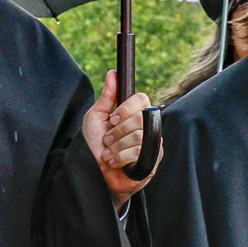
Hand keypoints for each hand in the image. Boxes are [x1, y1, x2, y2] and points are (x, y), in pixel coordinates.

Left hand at [84, 70, 157, 205]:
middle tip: (107, 140)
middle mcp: (148, 127)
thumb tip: (113, 73)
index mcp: (136, 114)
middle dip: (117, 131)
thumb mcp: (96, 118)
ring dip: (116, 147)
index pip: (142, 99)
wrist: (95, 173)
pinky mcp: (152, 162)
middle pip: (140, 118)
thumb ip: (107, 96)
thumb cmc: (95, 145)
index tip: (112, 119)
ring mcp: (152, 144)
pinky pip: (139, 153)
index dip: (126, 108)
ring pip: (139, 136)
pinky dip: (120, 158)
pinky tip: (114, 162)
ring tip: (109, 153)